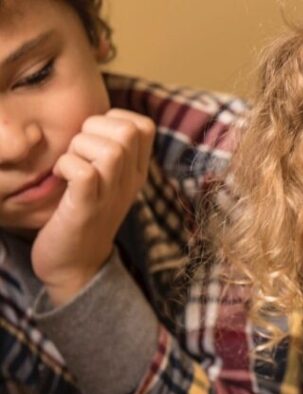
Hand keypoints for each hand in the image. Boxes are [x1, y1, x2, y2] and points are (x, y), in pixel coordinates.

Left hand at [31, 109, 155, 306]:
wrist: (75, 265)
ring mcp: (111, 195)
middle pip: (128, 131)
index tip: (95, 138)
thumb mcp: (106, 180)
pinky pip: (84, 172)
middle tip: (78, 151)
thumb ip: (108, 151)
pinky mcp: (87, 208)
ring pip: (110, 149)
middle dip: (94, 129)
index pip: (143, 125)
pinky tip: (60, 178)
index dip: (114, 119)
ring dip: (79, 148)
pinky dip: (66, 166)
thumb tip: (97, 120)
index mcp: (137, 172)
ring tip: (68, 166)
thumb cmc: (82, 215)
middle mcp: (130, 181)